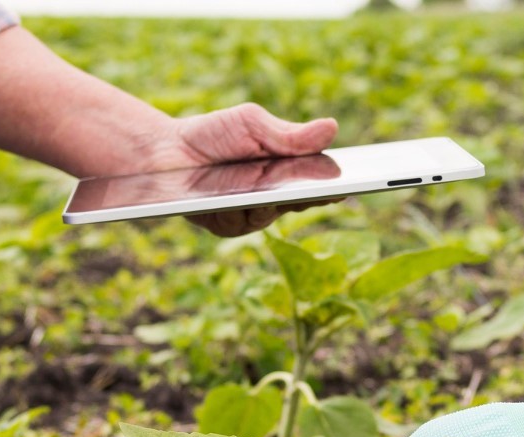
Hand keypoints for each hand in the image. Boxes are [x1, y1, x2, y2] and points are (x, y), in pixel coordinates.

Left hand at [146, 103, 338, 235]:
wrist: (164, 152)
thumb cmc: (212, 134)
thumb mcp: (252, 124)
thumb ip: (290, 134)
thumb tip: (331, 129)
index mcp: (286, 171)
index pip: (320, 180)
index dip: (339, 182)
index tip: (359, 180)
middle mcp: (274, 197)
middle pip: (305, 200)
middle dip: (319, 194)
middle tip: (335, 187)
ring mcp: (252, 215)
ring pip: (275, 212)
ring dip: (278, 199)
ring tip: (284, 186)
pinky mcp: (229, 227)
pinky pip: (245, 221)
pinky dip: (247, 208)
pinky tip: (248, 195)